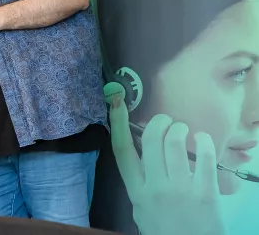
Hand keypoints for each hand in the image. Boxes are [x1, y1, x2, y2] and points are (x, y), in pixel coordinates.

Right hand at [109, 95, 225, 234]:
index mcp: (136, 191)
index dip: (118, 122)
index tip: (117, 101)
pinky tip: (203, 140)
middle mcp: (155, 187)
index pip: (122, 150)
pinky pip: (204, 157)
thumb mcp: (141, 209)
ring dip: (180, 129)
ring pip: (175, 143)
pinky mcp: (205, 193)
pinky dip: (203, 142)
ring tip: (183, 131)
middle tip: (166, 121)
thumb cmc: (165, 232)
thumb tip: (142, 152)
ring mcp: (180, 190)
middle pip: (151, 139)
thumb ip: (141, 183)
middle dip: (160, 122)